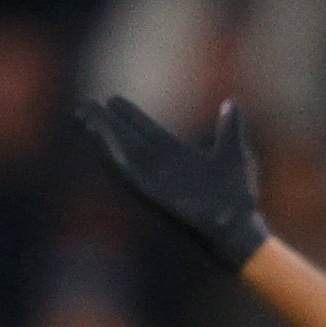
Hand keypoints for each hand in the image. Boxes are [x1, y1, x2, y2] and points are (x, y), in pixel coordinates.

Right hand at [76, 95, 269, 270]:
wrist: (239, 227)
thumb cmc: (239, 196)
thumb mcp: (235, 152)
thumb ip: (229, 127)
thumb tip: (231, 103)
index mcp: (179, 155)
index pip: (147, 130)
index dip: (129, 116)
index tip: (112, 98)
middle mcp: (163, 168)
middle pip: (128, 140)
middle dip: (107, 123)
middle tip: (85, 105)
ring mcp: (157, 181)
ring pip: (124, 154)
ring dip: (104, 136)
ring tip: (86, 119)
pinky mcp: (154, 195)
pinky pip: (130, 175)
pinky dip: (114, 158)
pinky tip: (101, 142)